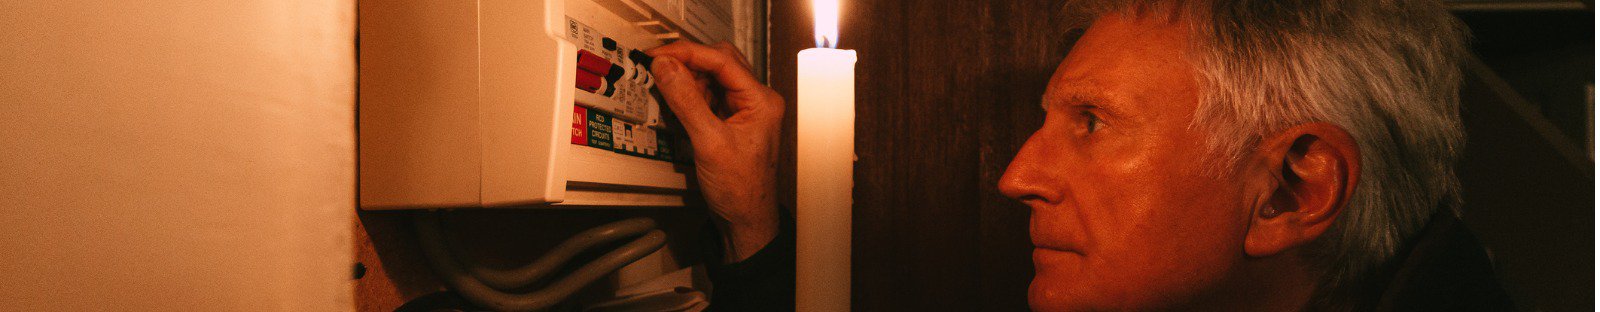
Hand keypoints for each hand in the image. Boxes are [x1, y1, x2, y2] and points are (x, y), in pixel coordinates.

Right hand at [648, 42, 782, 262]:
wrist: (745, 220)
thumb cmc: (741, 190)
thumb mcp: (709, 143)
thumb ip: (686, 102)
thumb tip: (667, 68)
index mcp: (761, 100)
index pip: (722, 60)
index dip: (688, 53)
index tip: (659, 54)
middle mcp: (756, 100)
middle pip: (718, 62)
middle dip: (687, 62)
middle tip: (658, 66)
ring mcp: (743, 110)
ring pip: (711, 78)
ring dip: (686, 79)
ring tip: (664, 88)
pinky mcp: (730, 121)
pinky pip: (707, 96)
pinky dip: (689, 95)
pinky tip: (674, 102)